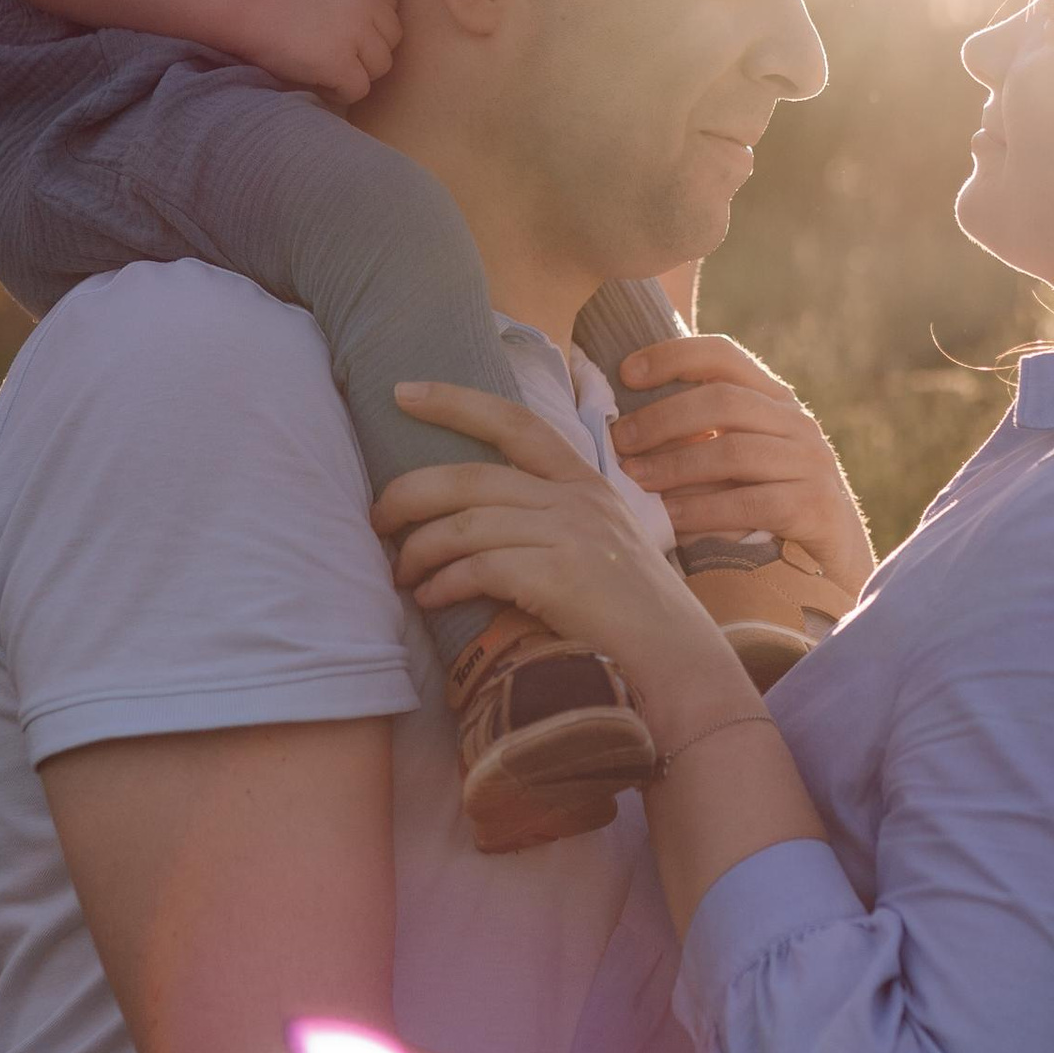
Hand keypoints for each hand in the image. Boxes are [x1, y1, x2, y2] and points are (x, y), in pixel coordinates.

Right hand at [229, 0, 401, 105]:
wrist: (242, 5)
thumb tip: (378, 32)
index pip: (391, 10)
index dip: (371, 27)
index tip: (346, 33)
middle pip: (391, 39)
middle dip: (368, 51)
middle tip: (338, 54)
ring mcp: (355, 31)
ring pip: (381, 66)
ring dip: (358, 72)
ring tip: (328, 68)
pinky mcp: (339, 62)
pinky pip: (359, 89)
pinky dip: (341, 92)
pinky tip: (321, 82)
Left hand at [378, 383, 735, 719]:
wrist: (677, 661)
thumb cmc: (629, 614)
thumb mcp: (600, 544)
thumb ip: (552, 519)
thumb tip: (471, 520)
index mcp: (586, 482)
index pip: (515, 421)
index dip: (456, 402)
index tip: (404, 391)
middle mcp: (578, 498)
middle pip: (472, 476)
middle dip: (410, 492)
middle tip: (376, 517)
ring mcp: (571, 535)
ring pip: (467, 523)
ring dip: (419, 550)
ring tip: (399, 573)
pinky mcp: (560, 576)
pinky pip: (479, 568)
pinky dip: (443, 583)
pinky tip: (429, 599)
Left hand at [608, 335, 877, 603]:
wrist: (831, 563)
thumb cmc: (767, 506)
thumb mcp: (737, 460)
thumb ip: (699, 435)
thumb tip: (624, 428)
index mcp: (773, 400)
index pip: (723, 355)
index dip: (672, 356)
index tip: (625, 373)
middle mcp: (796, 422)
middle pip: (723, 400)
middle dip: (662, 419)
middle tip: (619, 441)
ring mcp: (810, 463)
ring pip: (733, 451)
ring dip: (674, 465)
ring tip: (634, 479)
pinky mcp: (815, 506)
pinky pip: (749, 503)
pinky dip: (702, 511)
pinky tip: (670, 519)